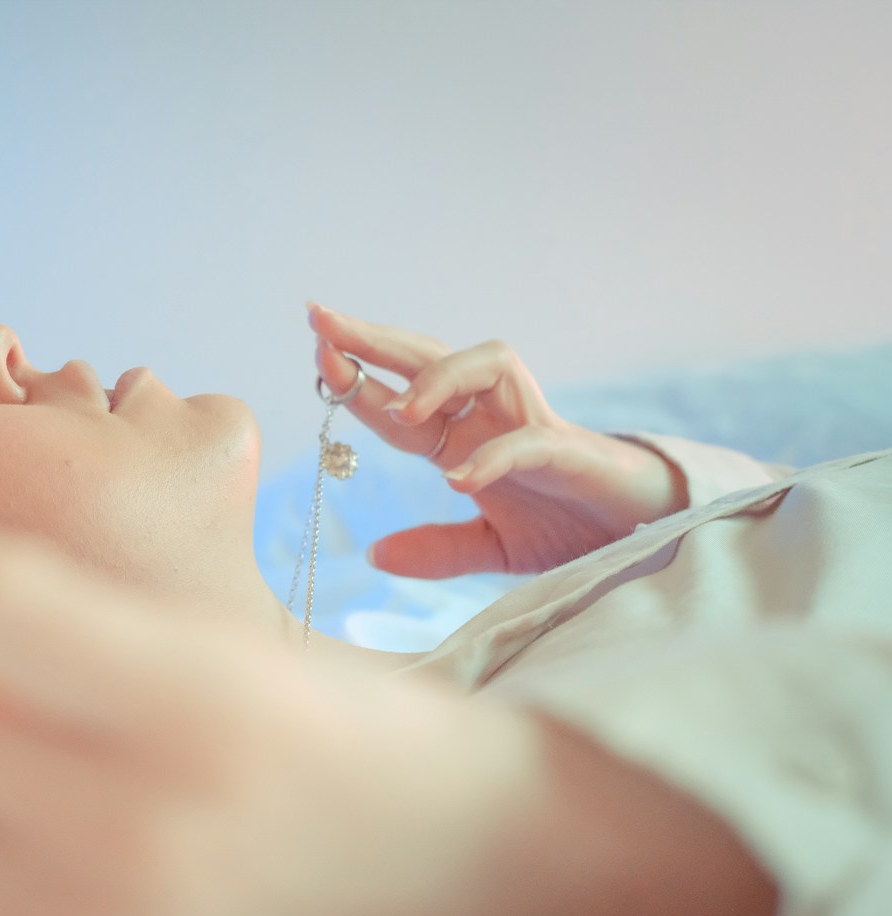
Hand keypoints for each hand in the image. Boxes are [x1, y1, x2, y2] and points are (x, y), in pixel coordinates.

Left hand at [308, 303, 688, 576]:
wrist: (642, 539)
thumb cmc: (570, 528)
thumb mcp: (491, 548)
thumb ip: (438, 550)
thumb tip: (375, 554)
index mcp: (464, 439)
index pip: (399, 398)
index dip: (355, 376)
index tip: (314, 350)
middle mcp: (492, 418)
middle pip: (430, 358)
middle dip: (374, 338)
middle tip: (321, 318)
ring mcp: (533, 426)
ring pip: (487, 364)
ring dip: (439, 379)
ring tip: (401, 411)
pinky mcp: (570, 454)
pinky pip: (528, 441)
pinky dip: (493, 458)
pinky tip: (459, 480)